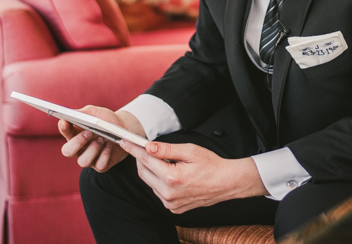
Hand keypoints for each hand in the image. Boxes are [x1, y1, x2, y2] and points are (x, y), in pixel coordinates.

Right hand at [58, 106, 144, 172]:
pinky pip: (99, 165)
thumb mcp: (97, 113)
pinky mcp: (101, 166)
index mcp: (76, 134)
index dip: (63, 128)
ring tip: (102, 139)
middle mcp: (80, 148)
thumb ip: (84, 113)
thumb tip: (72, 113)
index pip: (65, 132)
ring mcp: (90, 158)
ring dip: (93, 149)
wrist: (125, 129)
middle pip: (67, 151)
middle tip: (88, 133)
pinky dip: (105, 154)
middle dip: (77, 142)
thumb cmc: (108, 120)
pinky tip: (109, 145)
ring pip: (82, 162)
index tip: (65, 121)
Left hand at [120, 140, 266, 213]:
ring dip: (152, 170)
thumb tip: (149, 146)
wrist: (226, 183)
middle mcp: (169, 194)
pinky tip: (170, 173)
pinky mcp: (173, 208)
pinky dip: (159, 180)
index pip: (146, 160)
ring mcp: (170, 203)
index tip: (126, 142)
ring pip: (150, 182)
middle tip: (144, 148)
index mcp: (172, 178)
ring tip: (166, 161)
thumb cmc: (211, 165)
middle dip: (142, 159)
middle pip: (143, 173)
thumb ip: (167, 149)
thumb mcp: (190, 151)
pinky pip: (158, 191)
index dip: (134, 150)